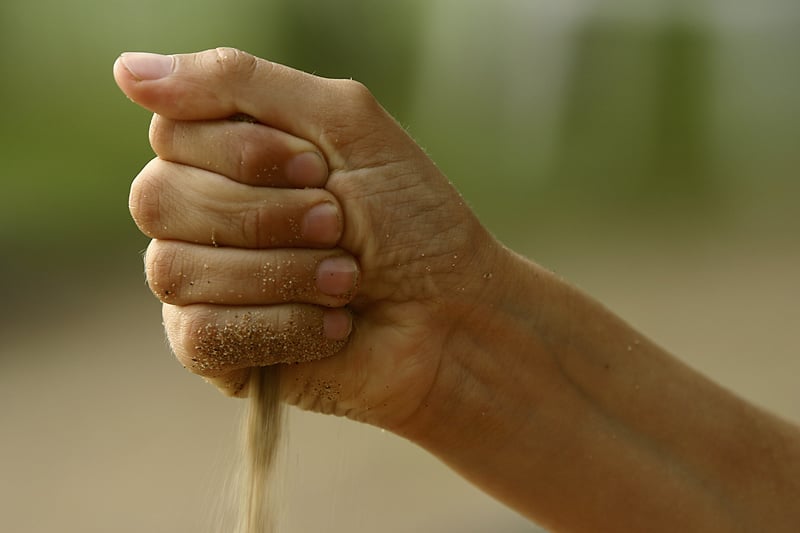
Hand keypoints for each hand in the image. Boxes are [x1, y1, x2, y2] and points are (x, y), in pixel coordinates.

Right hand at [115, 48, 503, 431]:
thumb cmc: (411, 219)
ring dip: (281, 273)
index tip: (319, 168)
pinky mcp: (216, 351)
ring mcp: (203, 285)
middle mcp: (202, 217)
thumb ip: (242, 84)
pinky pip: (200, 335)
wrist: (453, 316)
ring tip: (347, 281)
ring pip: (174, 271)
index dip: (244, 153)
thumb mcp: (343, 123)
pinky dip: (280, 328)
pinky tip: (331, 327)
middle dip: (266, 215)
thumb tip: (125, 70)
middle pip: (156, 199)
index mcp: (227, 157)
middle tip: (339, 226)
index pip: (171, 134)